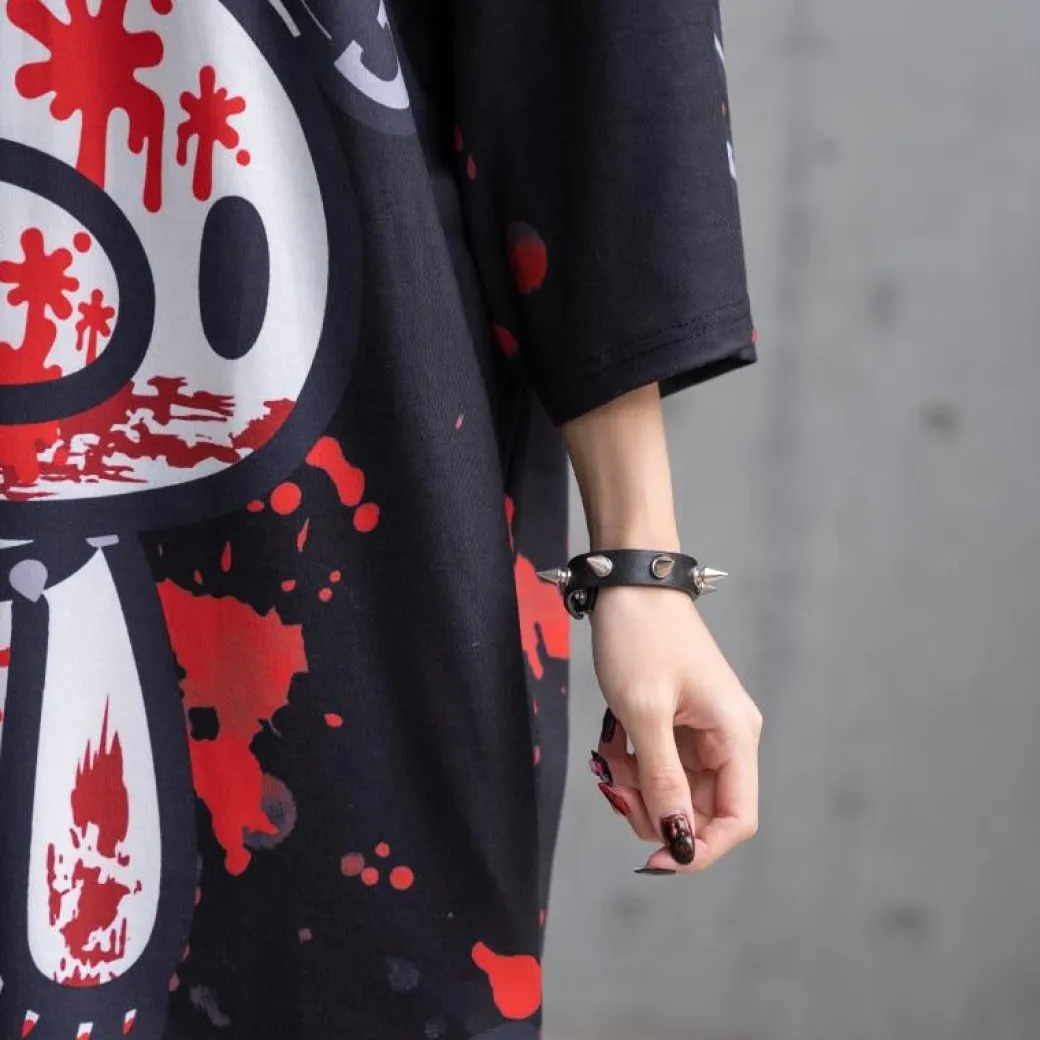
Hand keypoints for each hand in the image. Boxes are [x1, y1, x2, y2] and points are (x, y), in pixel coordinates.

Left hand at [588, 584, 761, 872]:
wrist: (629, 582)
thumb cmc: (640, 637)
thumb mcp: (643, 713)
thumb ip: (662, 779)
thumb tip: (677, 840)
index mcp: (735, 734)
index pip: (737, 819)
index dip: (699, 848)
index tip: (654, 859)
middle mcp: (727, 736)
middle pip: (700, 808)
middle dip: (655, 810)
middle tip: (615, 787)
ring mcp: (703, 729)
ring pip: (674, 790)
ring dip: (638, 786)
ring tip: (609, 754)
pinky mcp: (679, 721)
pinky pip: (660, 764)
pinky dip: (633, 764)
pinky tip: (611, 741)